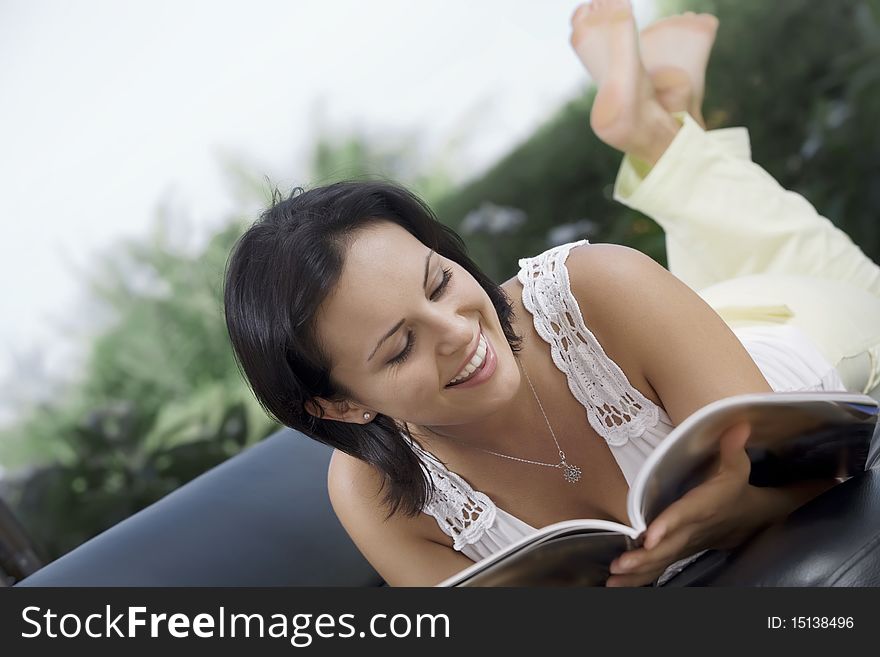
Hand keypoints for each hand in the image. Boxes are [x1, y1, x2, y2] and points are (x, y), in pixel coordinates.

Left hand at [606, 421, 768, 586]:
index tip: (648, 537)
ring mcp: (684, 543)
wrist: (751, 520)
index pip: (684, 516)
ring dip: (637, 573)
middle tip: (619, 566)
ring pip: (660, 562)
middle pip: (666, 546)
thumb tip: (738, 423)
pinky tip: (616, 585)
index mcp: (703, 507)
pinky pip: (658, 567)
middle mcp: (692, 530)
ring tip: (613, 581)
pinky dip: (638, 578)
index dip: (668, 526)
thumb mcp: (738, 468)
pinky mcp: (677, 550)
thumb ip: (733, 448)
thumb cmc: (737, 490)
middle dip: (643, 559)